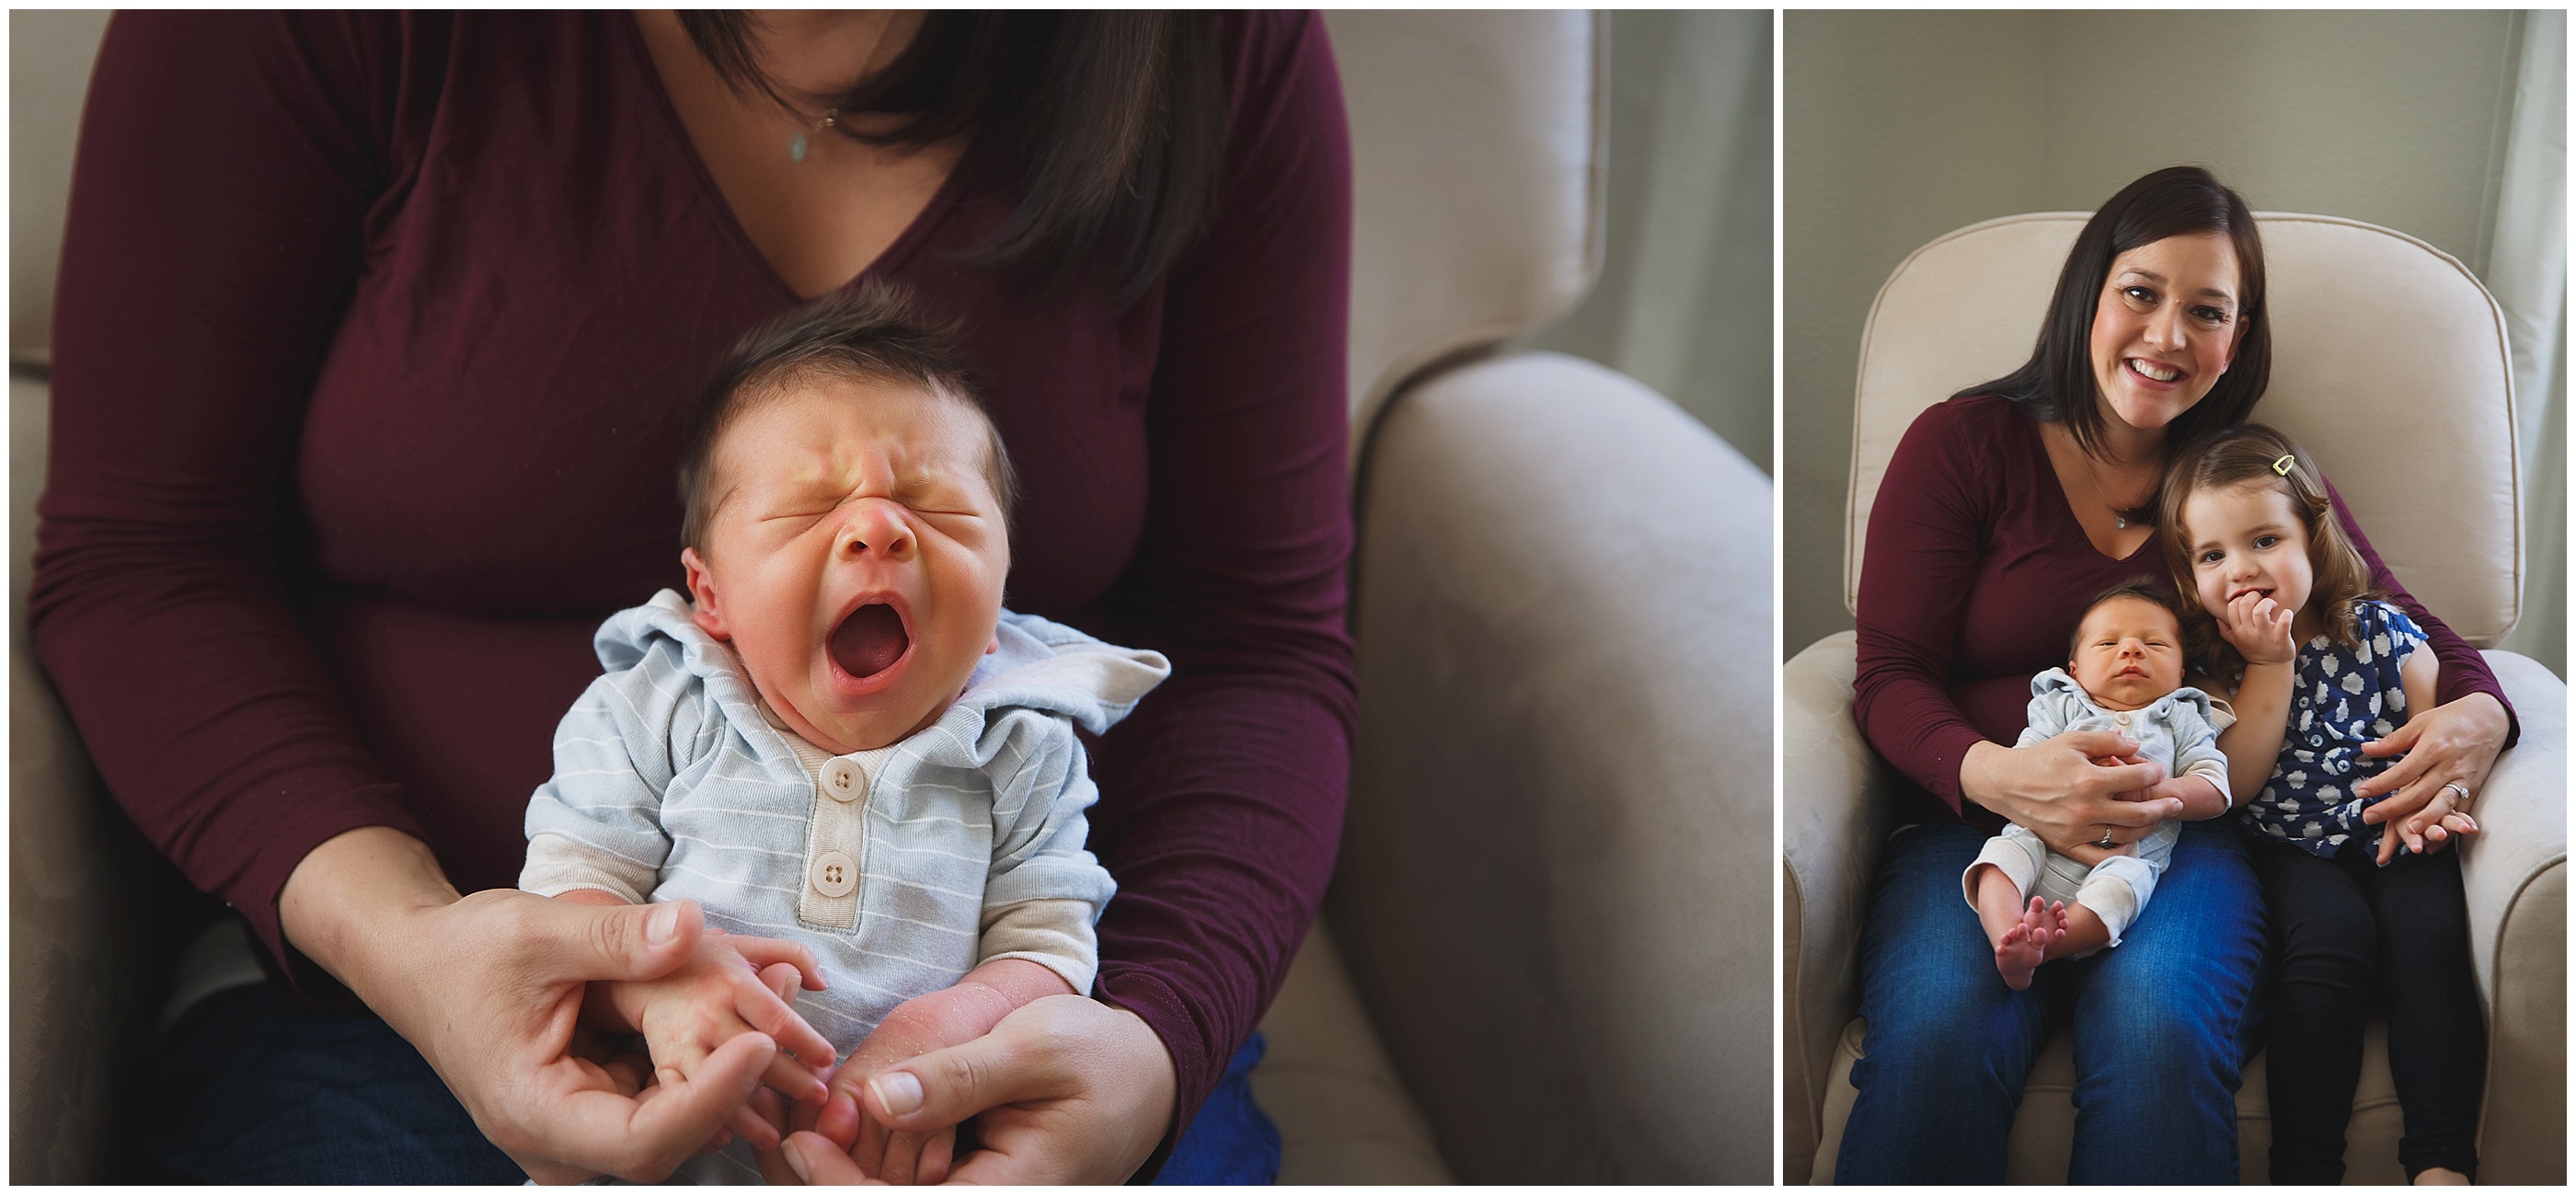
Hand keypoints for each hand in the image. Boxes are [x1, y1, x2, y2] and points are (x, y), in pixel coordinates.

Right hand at [282, 828, 792, 1182]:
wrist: (422, 965)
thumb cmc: (467, 951)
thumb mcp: (538, 931)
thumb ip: (614, 936)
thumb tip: (690, 925)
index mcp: (536, 1116)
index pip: (643, 1142)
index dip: (710, 1100)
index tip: (760, 1045)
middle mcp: (562, 1142)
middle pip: (674, 1138)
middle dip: (739, 1080)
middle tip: (791, 1005)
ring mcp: (585, 1131)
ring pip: (683, 1118)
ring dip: (736, 1064)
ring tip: (786, 988)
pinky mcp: (606, 1107)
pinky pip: (673, 1093)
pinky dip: (712, 1053)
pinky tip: (752, 1000)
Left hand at [773, 994, 1175, 1183]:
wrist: (1146, 1076)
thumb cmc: (1099, 1055)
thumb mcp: (1034, 1046)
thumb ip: (959, 1075)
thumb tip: (879, 1099)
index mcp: (1011, 1189)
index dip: (840, 1185)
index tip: (797, 1138)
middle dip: (826, 1181)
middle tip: (774, 1134)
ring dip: (840, 1174)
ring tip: (790, 1128)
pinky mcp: (968, 1190)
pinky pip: (909, 1187)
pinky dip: (864, 1165)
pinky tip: (832, 1129)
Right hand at [1961, 732, 2180, 856]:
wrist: (2005, 783)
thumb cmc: (2040, 758)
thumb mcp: (2073, 740)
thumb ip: (2108, 741)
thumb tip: (2137, 746)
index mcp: (2091, 779)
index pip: (2138, 778)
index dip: (2154, 773)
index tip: (2158, 771)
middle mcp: (2087, 808)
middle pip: (2141, 812)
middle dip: (2164, 806)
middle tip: (2175, 802)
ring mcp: (2078, 830)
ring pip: (2126, 835)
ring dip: (2148, 827)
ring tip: (2156, 819)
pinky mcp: (2067, 844)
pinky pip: (2101, 856)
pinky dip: (2120, 854)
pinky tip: (2131, 845)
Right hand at [2215, 589, 2296, 665]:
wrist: (2270, 667)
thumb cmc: (2254, 651)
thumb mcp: (2236, 641)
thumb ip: (2225, 630)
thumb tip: (2217, 618)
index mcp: (2238, 630)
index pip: (2232, 606)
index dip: (2241, 599)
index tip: (2251, 602)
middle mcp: (2249, 632)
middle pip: (2245, 604)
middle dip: (2255, 596)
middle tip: (2263, 601)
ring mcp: (2264, 635)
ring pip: (2260, 611)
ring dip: (2268, 603)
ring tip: (2274, 606)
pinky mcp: (2281, 638)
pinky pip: (2283, 622)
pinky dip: (2287, 614)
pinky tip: (2287, 614)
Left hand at [2354, 693, 2508, 863]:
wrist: (2490, 718)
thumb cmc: (2450, 719)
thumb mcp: (2420, 723)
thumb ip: (2394, 741)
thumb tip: (2365, 750)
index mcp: (2433, 748)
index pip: (2404, 771)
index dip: (2381, 783)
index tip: (2361, 793)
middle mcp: (2449, 766)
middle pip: (2420, 791)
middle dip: (2394, 808)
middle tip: (2369, 817)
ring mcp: (2464, 778)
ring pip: (2444, 803)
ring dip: (2426, 820)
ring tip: (2408, 831)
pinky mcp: (2475, 787)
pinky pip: (2461, 811)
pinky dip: (2450, 828)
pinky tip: (2435, 841)